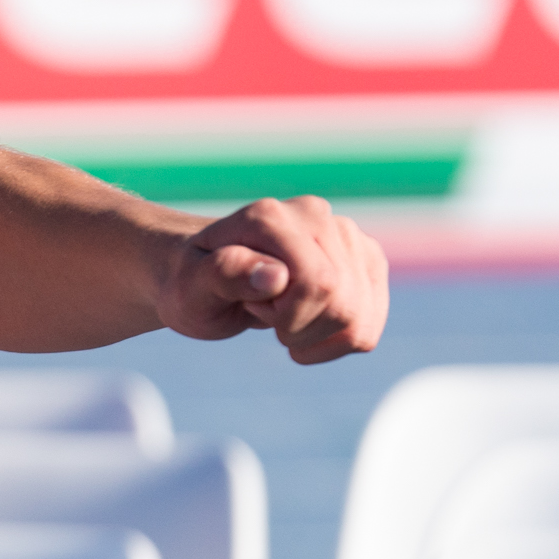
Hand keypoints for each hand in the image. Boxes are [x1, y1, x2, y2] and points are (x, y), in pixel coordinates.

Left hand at [161, 195, 388, 364]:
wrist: (206, 276)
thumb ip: (226, 275)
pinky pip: (369, 327)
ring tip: (282, 316)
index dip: (288, 316)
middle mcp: (315, 215)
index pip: (316, 282)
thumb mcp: (190, 286)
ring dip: (317, 337)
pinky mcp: (366, 261)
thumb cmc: (192, 282)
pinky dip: (335, 343)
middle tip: (263, 312)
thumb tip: (278, 276)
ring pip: (360, 319)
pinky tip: (306, 329)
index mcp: (270, 216)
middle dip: (300, 328)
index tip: (251, 307)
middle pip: (342, 303)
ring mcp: (347, 236)